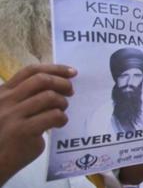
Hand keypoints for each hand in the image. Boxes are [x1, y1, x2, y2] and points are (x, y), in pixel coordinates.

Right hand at [0, 65, 75, 184]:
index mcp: (3, 92)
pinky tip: (59, 123)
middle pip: (42, 80)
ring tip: (62, 111)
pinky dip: (62, 118)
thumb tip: (57, 86)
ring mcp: (12, 115)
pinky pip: (52, 116)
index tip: (72, 72)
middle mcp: (6, 100)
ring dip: (62, 103)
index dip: (55, 69)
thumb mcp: (8, 111)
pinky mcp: (22, 131)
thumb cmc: (4, 136)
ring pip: (49, 97)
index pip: (31, 71)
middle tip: (71, 92)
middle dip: (62, 83)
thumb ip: (25, 97)